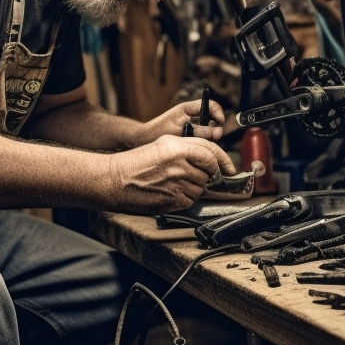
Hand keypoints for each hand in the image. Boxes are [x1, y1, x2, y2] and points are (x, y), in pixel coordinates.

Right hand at [106, 135, 236, 213]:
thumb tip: (208, 157)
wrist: (115, 180)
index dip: (223, 160)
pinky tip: (170, 192)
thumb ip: (187, 148)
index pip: (211, 152)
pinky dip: (185, 198)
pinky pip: (191, 200)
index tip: (229, 167)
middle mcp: (180, 163)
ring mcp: (178, 182)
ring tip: (174, 183)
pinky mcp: (174, 200)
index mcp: (178, 146)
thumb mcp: (162, 144)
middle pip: (208, 172)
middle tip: (191, 176)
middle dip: (204, 175)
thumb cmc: (136, 162)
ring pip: (201, 188)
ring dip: (194, 187)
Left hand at [136, 98, 226, 144]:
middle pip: (213, 119)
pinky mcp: (190, 136)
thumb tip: (218, 132)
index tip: (219, 122)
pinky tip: (198, 148)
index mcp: (188, 109)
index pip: (211, 105)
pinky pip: (203, 139)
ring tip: (203, 144)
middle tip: (214, 137)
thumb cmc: (158, 131)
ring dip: (209, 138)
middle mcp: (192, 116)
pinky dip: (203, 143)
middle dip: (215, 129)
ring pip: (209, 131)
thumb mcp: (181, 130)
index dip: (218, 113)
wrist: (144, 139)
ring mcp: (192, 126)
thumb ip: (200, 130)